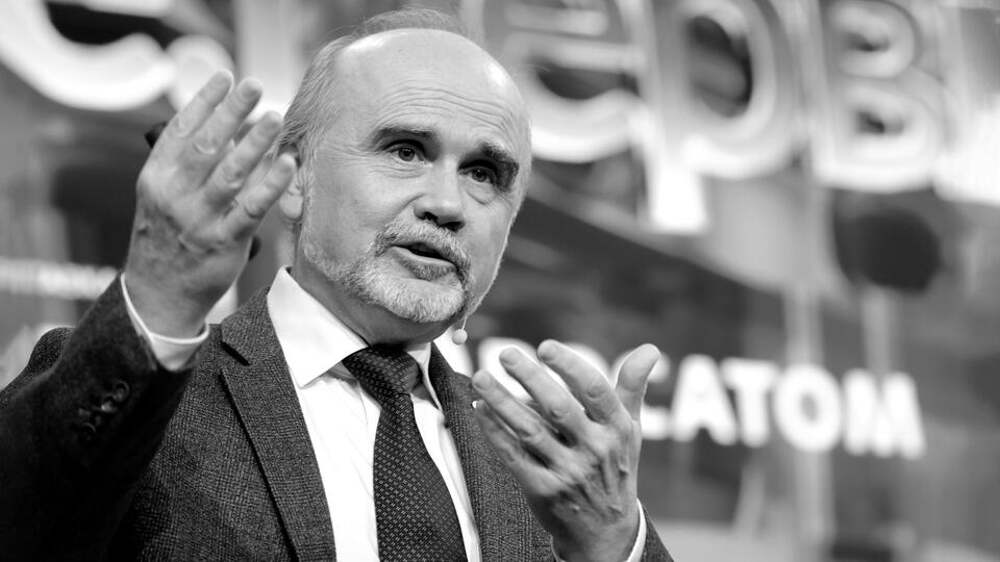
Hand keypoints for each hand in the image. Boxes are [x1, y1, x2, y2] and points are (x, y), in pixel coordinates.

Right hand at [123, 71, 295, 335]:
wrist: (158, 294)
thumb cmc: (168, 236)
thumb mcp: (163, 195)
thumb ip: (188, 164)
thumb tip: (230, 127)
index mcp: (156, 176)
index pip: (181, 130)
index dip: (204, 101)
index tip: (226, 76)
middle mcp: (174, 194)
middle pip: (207, 145)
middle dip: (231, 112)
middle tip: (254, 85)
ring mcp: (198, 219)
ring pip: (230, 174)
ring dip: (254, 143)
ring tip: (274, 117)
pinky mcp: (222, 243)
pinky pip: (250, 210)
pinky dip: (269, 186)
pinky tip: (287, 164)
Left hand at [471, 340, 660, 561]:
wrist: (607, 533)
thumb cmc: (615, 467)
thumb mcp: (630, 429)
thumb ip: (633, 387)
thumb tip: (650, 348)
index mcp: (617, 429)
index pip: (595, 391)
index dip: (570, 366)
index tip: (545, 347)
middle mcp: (595, 450)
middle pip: (558, 408)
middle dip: (530, 378)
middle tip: (506, 354)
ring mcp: (568, 472)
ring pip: (529, 430)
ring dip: (502, 402)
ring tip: (481, 378)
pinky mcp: (543, 490)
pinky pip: (513, 455)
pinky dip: (495, 431)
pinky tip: (481, 409)